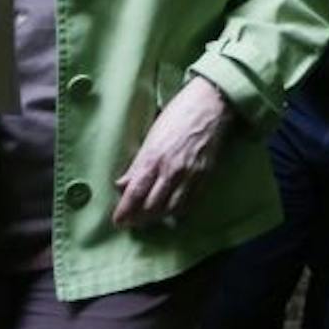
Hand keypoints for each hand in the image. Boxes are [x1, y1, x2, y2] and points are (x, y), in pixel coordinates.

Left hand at [113, 76, 231, 228]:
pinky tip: (172, 213)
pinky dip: (178, 212)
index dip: (124, 211)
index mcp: (153, 158)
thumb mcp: (151, 137)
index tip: (118, 221)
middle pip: (151, 206)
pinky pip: (190, 203)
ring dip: (158, 218)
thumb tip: (121, 185)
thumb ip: (137, 164)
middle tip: (131, 223)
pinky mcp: (204, 176)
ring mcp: (189, 175)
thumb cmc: (177, 115)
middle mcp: (170, 170)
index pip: (134, 193)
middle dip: (139, 219)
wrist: (210, 105)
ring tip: (149, 220)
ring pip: (170, 209)